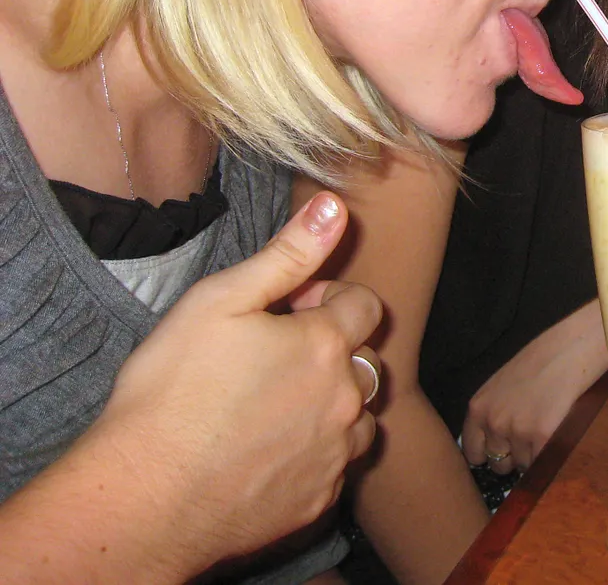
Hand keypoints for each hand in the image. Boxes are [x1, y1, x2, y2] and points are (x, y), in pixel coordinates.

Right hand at [91, 192, 382, 570]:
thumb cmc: (172, 393)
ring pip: (361, 415)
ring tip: (279, 404)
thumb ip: (288, 254)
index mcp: (325, 344)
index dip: (329, 298)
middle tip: (279, 356)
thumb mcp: (220, 300)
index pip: (364, 304)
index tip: (290, 309)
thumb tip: (334, 207)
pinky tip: (272, 449)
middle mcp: (345, 398)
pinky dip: (318, 452)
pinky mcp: (319, 498)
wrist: (145, 497)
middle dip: (334, 349)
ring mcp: (336, 453)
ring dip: (335, 403)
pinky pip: (337, 465)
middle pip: (366, 359)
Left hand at [461, 300, 607, 471]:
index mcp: (478, 408)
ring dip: (533, 454)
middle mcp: (493, 422)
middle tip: (530, 437)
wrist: (569, 350)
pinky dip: (549, 453)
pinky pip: (542, 462)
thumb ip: (492, 413)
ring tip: (546, 427)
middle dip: (513, 456)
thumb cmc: (539, 363)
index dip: (490, 454)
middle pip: (498, 463)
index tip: (503, 450)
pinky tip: (556, 431)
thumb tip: (491, 446)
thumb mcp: (500, 387)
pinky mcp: (542, 436)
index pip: (473, 453)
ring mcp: (516, 431)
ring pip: (523, 465)